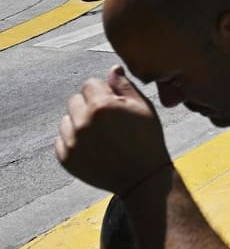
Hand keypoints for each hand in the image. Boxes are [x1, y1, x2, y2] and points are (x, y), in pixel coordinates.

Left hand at [56, 65, 171, 195]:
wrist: (142, 178)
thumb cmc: (147, 140)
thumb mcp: (143, 108)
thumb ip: (124, 86)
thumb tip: (112, 70)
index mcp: (101, 105)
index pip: (90, 84)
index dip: (105, 92)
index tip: (115, 104)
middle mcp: (82, 122)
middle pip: (75, 100)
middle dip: (90, 105)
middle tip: (108, 121)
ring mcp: (72, 141)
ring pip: (67, 120)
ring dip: (80, 123)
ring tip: (101, 136)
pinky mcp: (66, 158)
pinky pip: (62, 140)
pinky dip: (74, 141)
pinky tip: (94, 147)